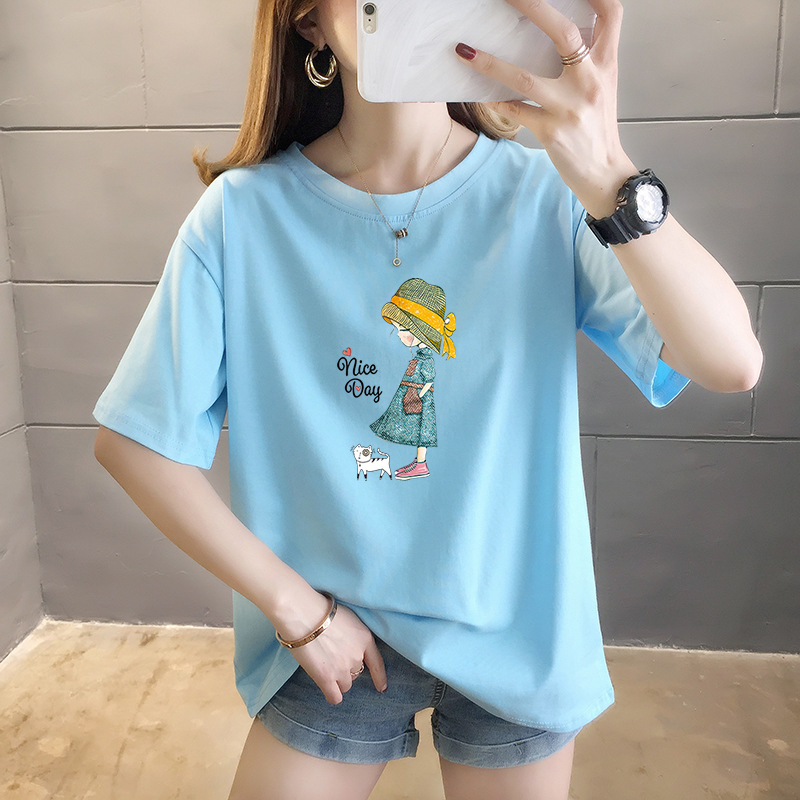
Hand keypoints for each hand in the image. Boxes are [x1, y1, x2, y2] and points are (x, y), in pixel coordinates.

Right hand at [285, 598, 387, 704]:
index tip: (382, 688)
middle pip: (356, 673)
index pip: (377, 663)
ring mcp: (343, 669)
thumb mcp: (348, 619)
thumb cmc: (321, 610)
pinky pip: (335, 697)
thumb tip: (346, 645)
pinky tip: (326, 687)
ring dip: (337, 679)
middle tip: (332, 657)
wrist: (305, 615)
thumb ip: (353, 636)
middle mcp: (357, 656)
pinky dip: (331, 694)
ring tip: (324, 665)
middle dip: (347, 668)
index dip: (380, 677)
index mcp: (364, 639)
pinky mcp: (327, 678)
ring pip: (345, 685)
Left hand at [455, 0, 636, 218]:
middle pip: (564, 32)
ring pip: (525, 77)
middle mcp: (590, 81)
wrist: (604, 173)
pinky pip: (515, 110)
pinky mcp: (551, 131)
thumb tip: (559, 35)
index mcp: (606, 65)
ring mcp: (570, 107)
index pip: (610, 14)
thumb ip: (586, 61)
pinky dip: (495, 100)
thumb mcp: (602, 88)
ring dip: (490, 62)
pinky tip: (477, 91)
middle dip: (532, 7)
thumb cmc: (597, 129)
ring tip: (465, 51)